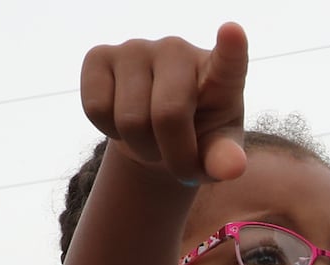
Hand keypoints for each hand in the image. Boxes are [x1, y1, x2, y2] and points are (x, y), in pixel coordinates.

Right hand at [81, 22, 248, 183]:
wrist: (157, 135)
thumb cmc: (197, 139)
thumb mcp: (216, 153)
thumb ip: (225, 159)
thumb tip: (231, 169)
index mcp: (220, 74)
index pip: (229, 60)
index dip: (231, 47)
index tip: (233, 32)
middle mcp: (178, 51)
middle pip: (168, 116)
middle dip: (173, 156)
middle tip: (178, 161)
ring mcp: (136, 47)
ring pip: (130, 119)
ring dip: (141, 147)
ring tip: (152, 138)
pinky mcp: (99, 55)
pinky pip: (96, 109)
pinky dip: (109, 131)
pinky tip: (123, 120)